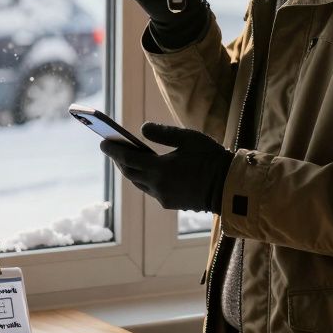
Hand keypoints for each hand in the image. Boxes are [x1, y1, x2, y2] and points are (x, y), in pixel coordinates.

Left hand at [100, 123, 231, 212]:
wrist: (229, 187)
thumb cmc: (211, 158)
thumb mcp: (189, 139)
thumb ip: (163, 133)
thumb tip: (143, 129)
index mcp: (160, 169)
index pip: (128, 159)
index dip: (113, 150)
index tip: (103, 142)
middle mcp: (158, 186)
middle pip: (130, 173)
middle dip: (120, 161)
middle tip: (113, 149)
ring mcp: (164, 197)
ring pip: (140, 183)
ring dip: (131, 171)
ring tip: (127, 158)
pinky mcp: (171, 203)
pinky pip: (151, 190)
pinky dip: (144, 179)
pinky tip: (147, 170)